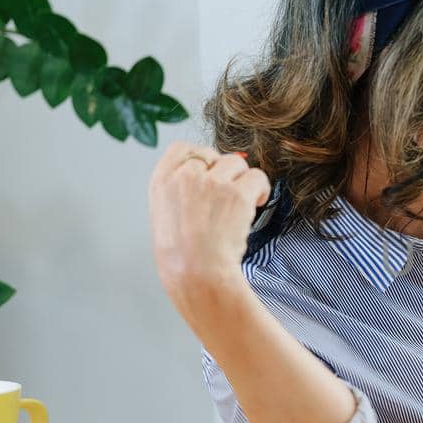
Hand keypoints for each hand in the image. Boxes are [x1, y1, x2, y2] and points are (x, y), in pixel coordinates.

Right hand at [148, 142, 271, 314]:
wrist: (197, 274)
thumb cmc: (183, 257)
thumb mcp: (166, 218)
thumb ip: (181, 193)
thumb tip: (208, 176)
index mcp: (161, 182)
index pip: (181, 148)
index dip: (201, 156)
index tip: (211, 172)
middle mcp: (185, 177)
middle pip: (213, 155)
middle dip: (224, 173)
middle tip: (228, 197)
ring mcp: (211, 183)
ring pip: (237, 163)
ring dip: (243, 181)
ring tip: (242, 204)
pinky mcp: (236, 193)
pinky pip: (257, 176)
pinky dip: (261, 189)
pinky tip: (256, 204)